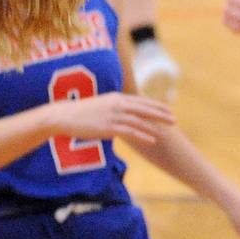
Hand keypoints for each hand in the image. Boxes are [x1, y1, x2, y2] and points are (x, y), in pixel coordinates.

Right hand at [47, 91, 173, 143]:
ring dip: (155, 127)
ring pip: (139, 121)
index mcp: (116, 97)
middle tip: (175, 119)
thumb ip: (113, 108)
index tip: (168, 109)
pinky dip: (142, 135)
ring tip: (167, 133)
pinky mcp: (108, 127)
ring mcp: (113, 115)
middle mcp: (117, 104)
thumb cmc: (81, 112)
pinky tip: (152, 140)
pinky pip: (130, 132)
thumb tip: (122, 115)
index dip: (156, 105)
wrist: (64, 115)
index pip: (141, 101)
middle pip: (144, 109)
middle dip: (161, 114)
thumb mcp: (100, 106)